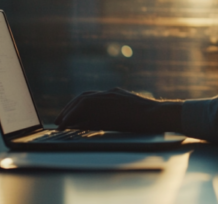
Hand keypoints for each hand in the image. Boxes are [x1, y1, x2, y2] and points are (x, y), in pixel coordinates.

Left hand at [54, 88, 182, 132]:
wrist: (158, 115)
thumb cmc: (148, 120)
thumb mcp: (127, 117)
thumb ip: (111, 118)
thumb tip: (90, 126)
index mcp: (115, 95)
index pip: (91, 98)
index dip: (77, 106)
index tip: (68, 116)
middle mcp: (110, 93)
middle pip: (83, 97)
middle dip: (69, 108)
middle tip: (59, 120)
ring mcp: (110, 95)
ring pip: (82, 100)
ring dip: (69, 111)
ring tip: (60, 123)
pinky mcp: (109, 101)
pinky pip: (85, 105)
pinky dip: (73, 113)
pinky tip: (67, 122)